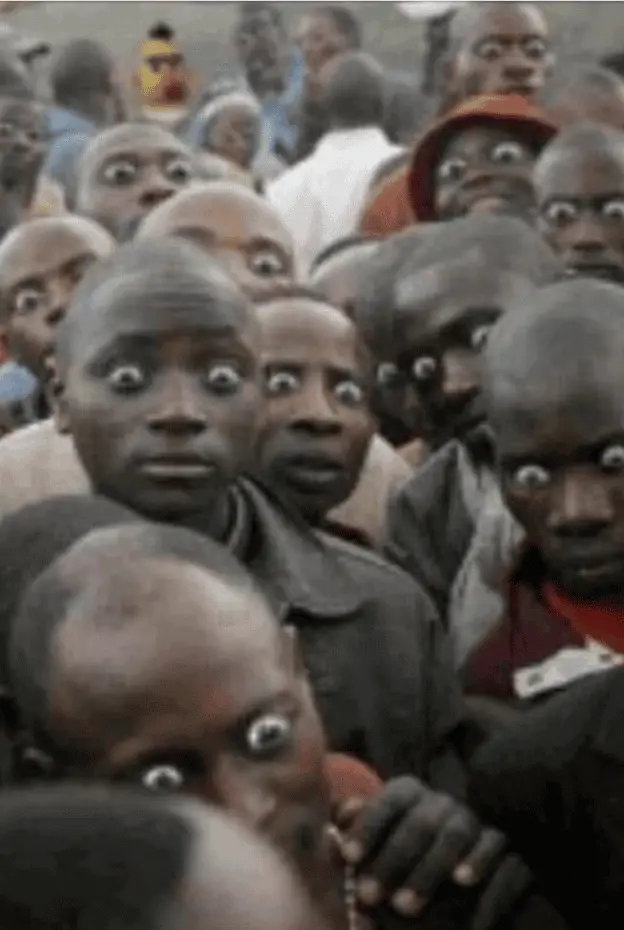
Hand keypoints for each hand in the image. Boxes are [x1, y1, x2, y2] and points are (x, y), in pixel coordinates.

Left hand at [334, 777, 505, 918]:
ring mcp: (473, 820)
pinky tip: (462, 882)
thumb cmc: (402, 864)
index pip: (389, 801)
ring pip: (455, 834)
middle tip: (368, 896)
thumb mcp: (376, 848)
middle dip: (393, 860)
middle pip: (420, 821)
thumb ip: (356, 833)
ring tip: (404, 906)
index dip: (368, 826)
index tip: (347, 857)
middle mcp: (442, 802)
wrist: (449, 882)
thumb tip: (339, 819)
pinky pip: (494, 846)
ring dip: (429, 869)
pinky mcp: (501, 842)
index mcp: (410, 794)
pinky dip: (479, 862)